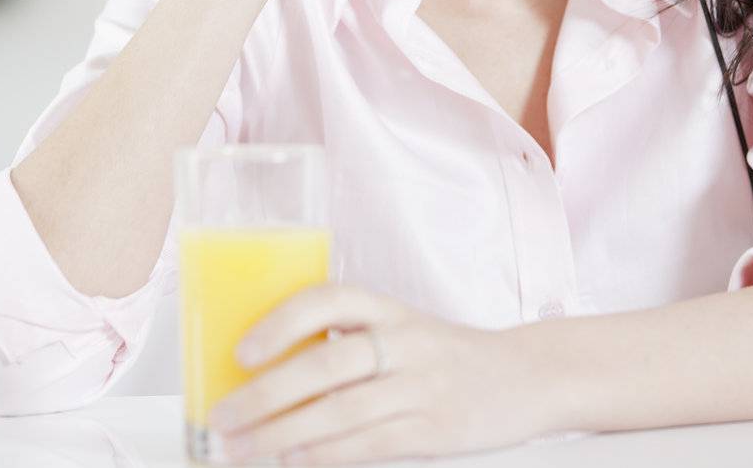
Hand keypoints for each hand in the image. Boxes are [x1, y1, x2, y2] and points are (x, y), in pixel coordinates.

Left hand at [206, 283, 551, 464]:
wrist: (529, 375)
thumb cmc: (443, 353)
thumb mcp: (399, 329)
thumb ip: (345, 343)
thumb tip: (263, 373)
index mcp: (388, 308)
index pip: (326, 301)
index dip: (279, 324)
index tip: (240, 353)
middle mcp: (404, 341)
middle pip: (325, 364)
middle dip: (265, 395)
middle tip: (223, 417)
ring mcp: (423, 386)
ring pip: (341, 411)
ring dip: (283, 434)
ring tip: (244, 449)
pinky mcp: (437, 430)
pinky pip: (371, 444)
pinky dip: (327, 455)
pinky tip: (293, 460)